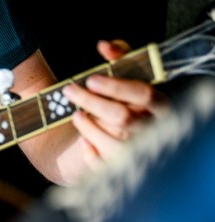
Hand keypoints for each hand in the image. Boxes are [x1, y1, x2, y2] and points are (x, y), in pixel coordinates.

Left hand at [62, 40, 168, 167]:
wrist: (120, 131)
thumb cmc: (124, 98)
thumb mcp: (127, 74)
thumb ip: (120, 56)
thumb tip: (104, 46)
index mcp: (159, 104)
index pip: (143, 94)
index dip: (116, 87)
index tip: (90, 79)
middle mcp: (153, 129)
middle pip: (123, 117)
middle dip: (92, 102)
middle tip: (70, 91)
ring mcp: (138, 151)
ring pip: (112, 142)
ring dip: (88, 127)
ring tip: (75, 115)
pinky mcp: (122, 167)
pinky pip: (103, 164)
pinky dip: (89, 152)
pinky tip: (82, 139)